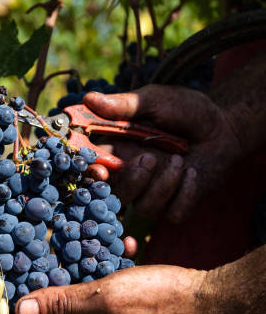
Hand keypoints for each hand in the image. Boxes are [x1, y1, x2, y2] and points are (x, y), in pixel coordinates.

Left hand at [0, 265, 208, 313]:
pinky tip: (112, 243)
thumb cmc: (158, 300)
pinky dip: (98, 267)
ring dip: (64, 275)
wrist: (207, 302)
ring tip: (58, 246)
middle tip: (16, 263)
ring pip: (73, 300)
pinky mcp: (124, 306)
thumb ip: (63, 304)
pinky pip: (100, 288)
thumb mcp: (107, 299)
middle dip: (29, 293)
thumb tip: (18, 310)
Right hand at [84, 85, 242, 222]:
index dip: (92, 173)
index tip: (101, 171)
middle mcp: (132, 174)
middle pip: (116, 196)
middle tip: (150, 158)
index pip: (95, 168)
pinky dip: (184, 195)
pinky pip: (174, 214)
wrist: (224, 125)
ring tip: (181, 159)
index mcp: (118, 150)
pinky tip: (193, 173)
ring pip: (145, 208)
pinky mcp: (179, 203)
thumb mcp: (154, 101)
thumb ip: (123, 105)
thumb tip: (89, 98)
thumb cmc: (185, 109)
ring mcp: (155, 191)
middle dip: (131, 182)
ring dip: (163, 186)